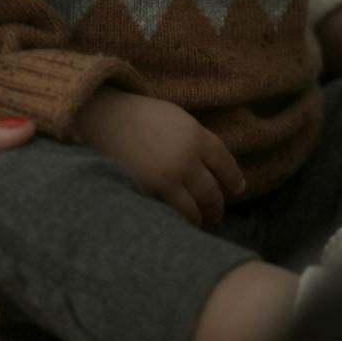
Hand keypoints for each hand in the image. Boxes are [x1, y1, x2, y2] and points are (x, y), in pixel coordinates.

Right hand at [72, 88, 246, 226]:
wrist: (103, 118)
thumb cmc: (140, 116)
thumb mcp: (177, 119)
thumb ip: (197, 140)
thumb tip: (214, 167)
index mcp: (196, 136)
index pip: (225, 164)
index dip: (234, 180)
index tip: (237, 190)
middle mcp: (186, 158)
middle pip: (211, 192)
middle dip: (216, 207)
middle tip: (216, 214)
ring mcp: (166, 177)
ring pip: (193, 210)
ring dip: (198, 219)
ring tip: (198, 223)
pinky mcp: (148, 192)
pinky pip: (169, 213)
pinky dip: (175, 220)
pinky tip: (175, 223)